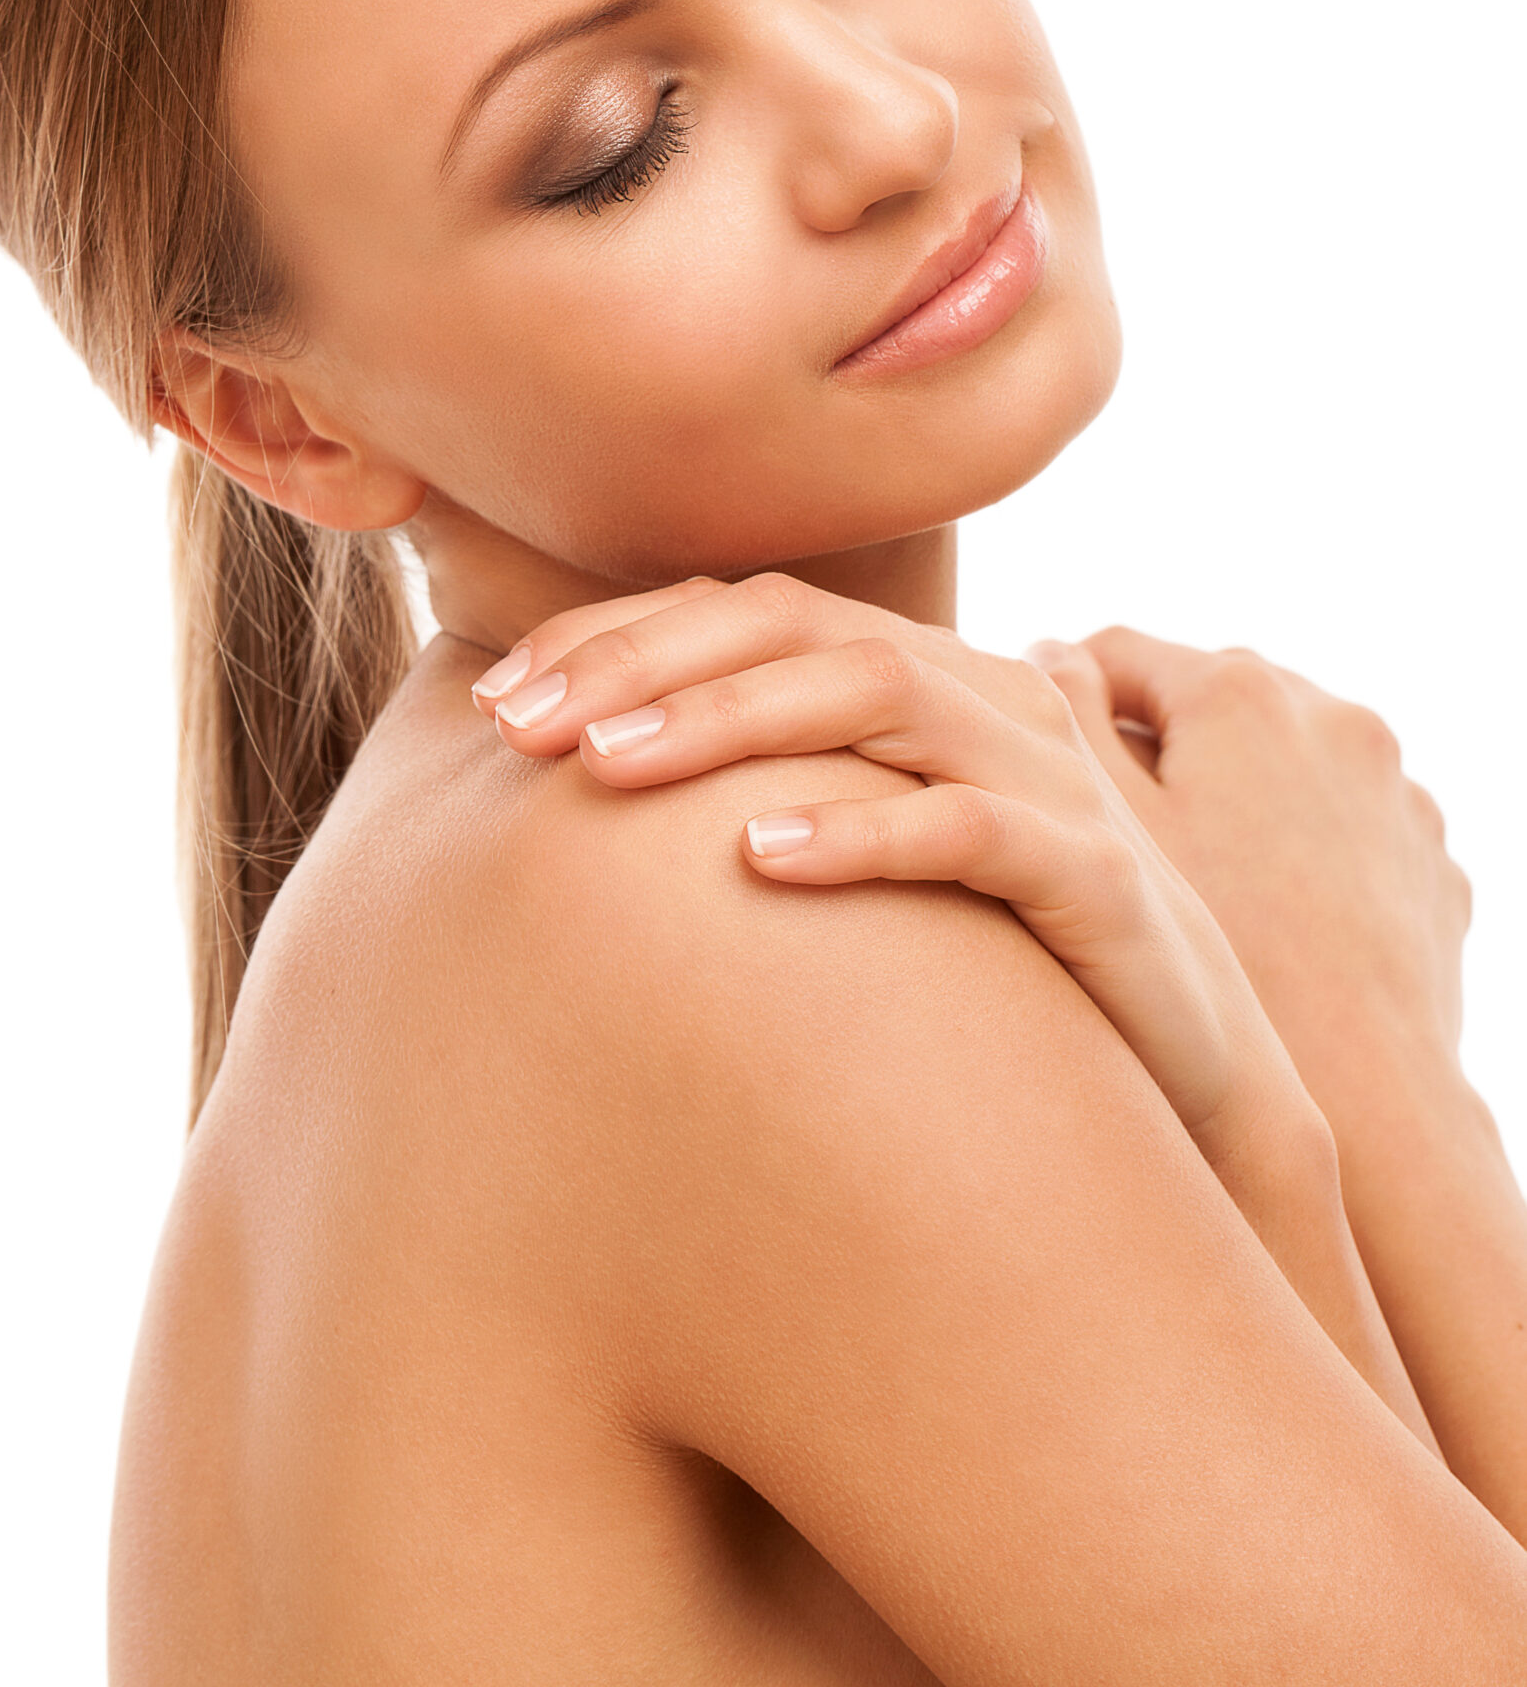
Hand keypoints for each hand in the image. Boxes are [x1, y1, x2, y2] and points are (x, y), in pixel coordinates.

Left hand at [471, 576, 1315, 1180]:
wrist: (1193, 1078)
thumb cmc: (995, 964)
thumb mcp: (873, 857)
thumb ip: (770, 795)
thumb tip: (591, 792)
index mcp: (919, 680)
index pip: (746, 612)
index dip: (617, 640)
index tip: (497, 703)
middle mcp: (980, 699)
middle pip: (796, 629)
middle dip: (645, 665)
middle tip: (521, 730)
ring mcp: (1044, 778)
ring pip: (873, 696)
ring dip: (728, 721)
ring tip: (607, 769)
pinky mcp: (1096, 875)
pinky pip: (972, 827)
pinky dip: (862, 832)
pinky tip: (759, 857)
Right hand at [1028, 628, 1472, 1144]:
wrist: (1367, 1104)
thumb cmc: (1208, 973)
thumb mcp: (1101, 833)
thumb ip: (1057, 720)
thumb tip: (1049, 650)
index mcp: (1238, 693)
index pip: (1116, 655)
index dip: (1057, 711)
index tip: (1027, 772)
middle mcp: (1330, 715)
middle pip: (1202, 705)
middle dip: (1149, 753)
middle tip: (1097, 837)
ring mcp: (1392, 785)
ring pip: (1277, 761)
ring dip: (1227, 795)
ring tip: (1181, 882)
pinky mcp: (1426, 852)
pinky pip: (1339, 819)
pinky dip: (1295, 845)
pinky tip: (1256, 918)